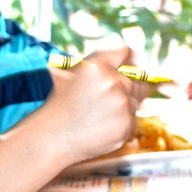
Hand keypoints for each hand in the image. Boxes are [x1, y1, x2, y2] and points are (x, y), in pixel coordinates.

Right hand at [44, 46, 140, 163]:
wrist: (52, 139)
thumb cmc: (59, 106)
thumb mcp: (71, 74)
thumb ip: (99, 62)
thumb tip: (134, 57)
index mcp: (97, 66)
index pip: (126, 52)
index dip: (129, 59)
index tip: (129, 66)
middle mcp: (113, 82)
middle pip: (139, 77)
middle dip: (128, 85)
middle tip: (111, 97)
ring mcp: (121, 105)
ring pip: (137, 99)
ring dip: (124, 105)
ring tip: (99, 115)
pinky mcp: (126, 125)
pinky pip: (132, 119)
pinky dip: (120, 123)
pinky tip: (100, 127)